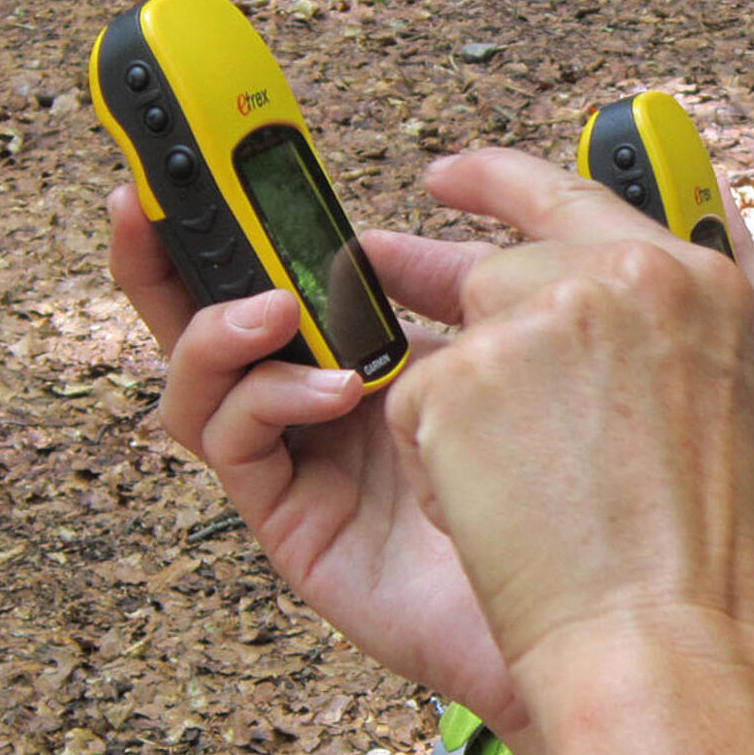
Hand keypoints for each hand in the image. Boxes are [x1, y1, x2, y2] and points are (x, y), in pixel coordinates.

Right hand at [105, 187, 528, 734]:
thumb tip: (376, 237)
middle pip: (211, 319)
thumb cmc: (573, 476)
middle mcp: (329, 404)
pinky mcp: (295, 521)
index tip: (214, 153)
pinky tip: (331, 390)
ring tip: (276, 310)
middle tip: (151, 204)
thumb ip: (456, 281)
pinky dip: (265, 398)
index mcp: (378, 350)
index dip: (242, 216)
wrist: (602, 600)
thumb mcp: (514, 344)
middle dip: (171, 256)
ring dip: (220, 329)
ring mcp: (307, 463)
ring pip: (199, 381)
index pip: (289, 271)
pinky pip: (234, 444)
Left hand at [389, 150, 753, 751]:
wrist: (673, 647)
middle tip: (475, 400)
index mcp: (694, 281)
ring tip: (531, 499)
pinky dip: (441, 470)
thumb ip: (655, 335)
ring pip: (456, 345)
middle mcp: (619, 279)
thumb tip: (576, 312)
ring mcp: (536, 321)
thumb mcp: (725, 410)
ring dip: (472, 419)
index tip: (449, 180)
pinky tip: (502, 519)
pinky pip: (416, 408)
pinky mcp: (460, 380)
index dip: (502, 185)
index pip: (576, 198)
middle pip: (503, 271)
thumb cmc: (709, 562)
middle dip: (480, 337)